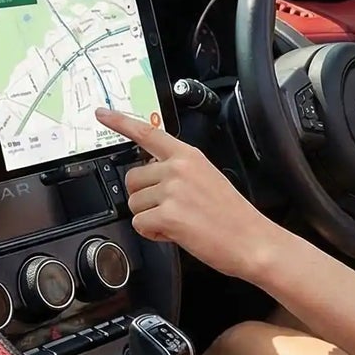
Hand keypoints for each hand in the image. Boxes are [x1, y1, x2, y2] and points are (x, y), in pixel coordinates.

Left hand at [94, 108, 283, 281]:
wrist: (252, 240)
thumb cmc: (231, 216)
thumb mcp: (207, 178)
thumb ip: (178, 170)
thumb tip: (152, 175)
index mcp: (188, 155)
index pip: (148, 132)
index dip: (120, 122)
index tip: (102, 114)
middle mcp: (178, 168)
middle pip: (132, 178)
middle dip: (143, 197)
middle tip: (170, 209)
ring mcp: (172, 190)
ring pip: (134, 203)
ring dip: (149, 217)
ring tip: (178, 222)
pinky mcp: (168, 215)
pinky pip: (140, 224)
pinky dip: (153, 234)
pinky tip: (176, 233)